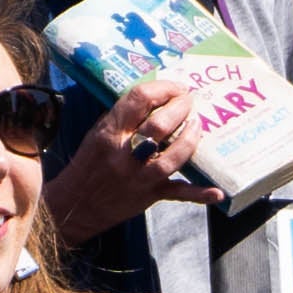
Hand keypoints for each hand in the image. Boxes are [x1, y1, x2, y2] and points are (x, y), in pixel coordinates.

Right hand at [46, 72, 204, 241]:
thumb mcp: (97, 133)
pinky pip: (177, 193)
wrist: (75, 205)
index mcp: (109, 133)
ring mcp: (138, 177)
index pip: (139, 99)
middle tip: (190, 102)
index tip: (176, 87)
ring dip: (191, 138)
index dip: (163, 88)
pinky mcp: (149, 196)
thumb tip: (156, 98)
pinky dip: (199, 194)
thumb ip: (123, 117)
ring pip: (172, 157)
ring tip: (198, 125)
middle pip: (159, 125)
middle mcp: (124, 154)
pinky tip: (218, 192)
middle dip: (181, 108)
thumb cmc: (89, 163)